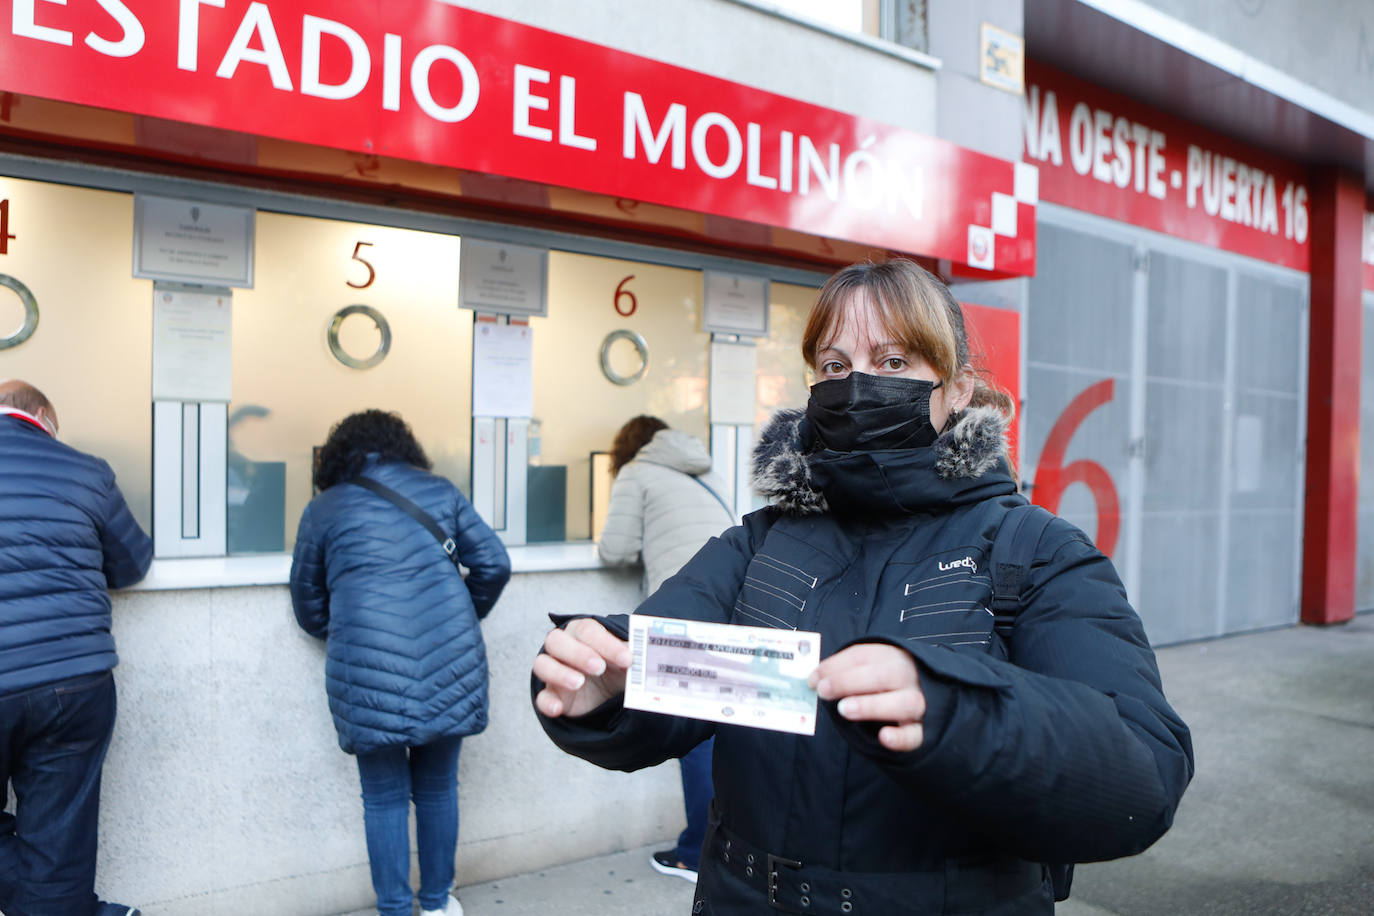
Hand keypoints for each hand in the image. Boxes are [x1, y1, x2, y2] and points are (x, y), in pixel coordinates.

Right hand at [533, 618, 632, 718]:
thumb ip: (630, 654)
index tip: (627, 658)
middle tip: (599, 667)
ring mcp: (554, 671)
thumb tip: (643, 655)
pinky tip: (558, 708)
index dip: (606, 643)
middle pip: (556, 641)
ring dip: (559, 673)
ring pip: (542, 664)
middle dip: (578, 653)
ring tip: (579, 683)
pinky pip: (541, 697)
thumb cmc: (616, 668)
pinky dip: (547, 702)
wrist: (609, 693)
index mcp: (582, 633)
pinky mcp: (552, 695)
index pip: (587, 630)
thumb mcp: (626, 659)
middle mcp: (563, 648)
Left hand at [808, 643, 926, 751]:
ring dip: (872, 705)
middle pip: (885, 675)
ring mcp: (919, 704)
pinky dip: (900, 737)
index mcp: (892, 657)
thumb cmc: (881, 684)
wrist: (920, 700)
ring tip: (844, 710)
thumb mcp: (865, 670)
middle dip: (849, 681)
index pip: (864, 656)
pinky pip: (915, 736)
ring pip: (905, 703)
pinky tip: (884, 737)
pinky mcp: (921, 731)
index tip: (813, 679)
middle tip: (823, 691)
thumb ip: (842, 673)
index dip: (836, 665)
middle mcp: (909, 677)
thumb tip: (814, 680)